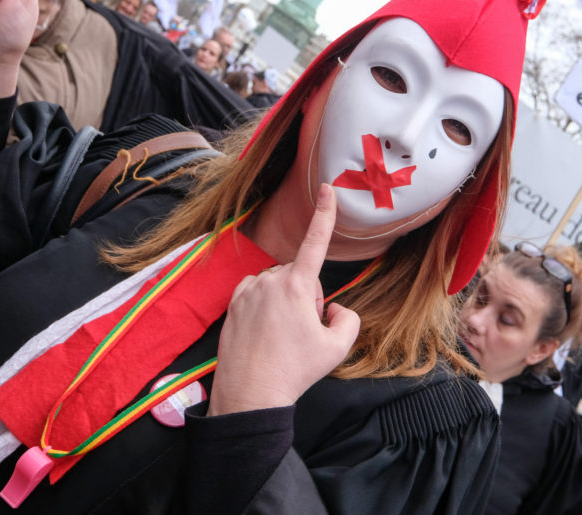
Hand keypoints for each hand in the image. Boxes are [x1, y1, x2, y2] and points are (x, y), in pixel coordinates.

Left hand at [208, 184, 360, 414]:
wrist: (251, 395)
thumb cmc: (294, 371)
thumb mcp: (337, 348)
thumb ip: (348, 320)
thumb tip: (335, 310)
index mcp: (297, 286)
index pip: (316, 242)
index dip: (325, 214)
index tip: (327, 187)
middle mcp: (270, 281)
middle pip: (300, 276)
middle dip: (307, 296)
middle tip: (303, 331)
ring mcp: (248, 291)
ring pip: (277, 285)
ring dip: (285, 302)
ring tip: (282, 336)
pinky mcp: (233, 303)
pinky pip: (257, 293)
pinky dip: (264, 306)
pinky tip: (265, 331)